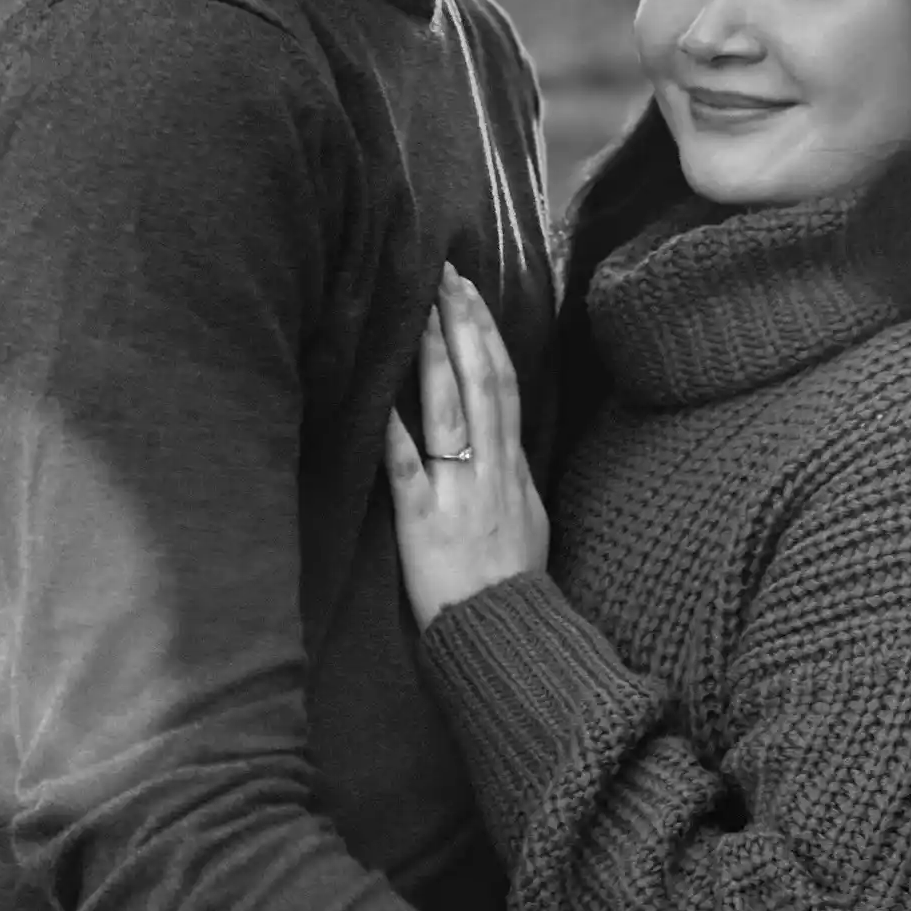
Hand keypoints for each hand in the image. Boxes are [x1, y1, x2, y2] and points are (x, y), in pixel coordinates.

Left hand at [387, 263, 548, 631]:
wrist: (506, 633)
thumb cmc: (516, 582)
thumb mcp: (531, 518)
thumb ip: (516, 475)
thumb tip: (508, 442)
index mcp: (512, 465)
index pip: (503, 383)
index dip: (487, 335)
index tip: (470, 294)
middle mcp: (490, 468)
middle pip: (480, 382)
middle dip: (463, 326)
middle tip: (445, 277)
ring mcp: (458, 491)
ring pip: (450, 412)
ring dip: (436, 359)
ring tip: (422, 313)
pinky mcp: (424, 521)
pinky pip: (408, 470)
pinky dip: (394, 434)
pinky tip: (380, 399)